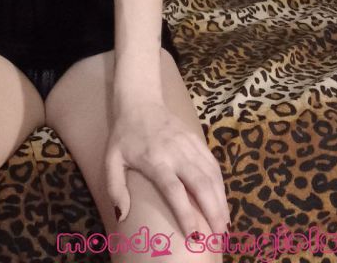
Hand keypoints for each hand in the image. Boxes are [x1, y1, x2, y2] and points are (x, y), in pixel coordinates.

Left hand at [105, 98, 229, 239]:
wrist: (140, 101)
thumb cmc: (124, 135)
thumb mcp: (111, 159)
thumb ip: (115, 188)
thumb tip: (122, 215)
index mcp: (155, 159)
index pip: (174, 190)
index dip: (186, 213)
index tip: (194, 236)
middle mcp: (176, 152)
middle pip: (200, 184)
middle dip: (212, 211)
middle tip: (219, 236)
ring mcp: (189, 144)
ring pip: (211, 175)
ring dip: (220, 201)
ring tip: (224, 225)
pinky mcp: (196, 139)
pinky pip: (213, 164)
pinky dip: (221, 184)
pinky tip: (222, 201)